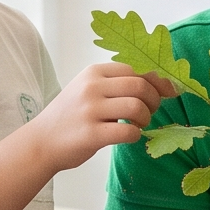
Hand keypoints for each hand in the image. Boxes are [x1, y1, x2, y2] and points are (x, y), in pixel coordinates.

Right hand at [26, 63, 171, 171]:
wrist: (41, 141)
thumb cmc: (72, 115)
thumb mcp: (89, 89)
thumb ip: (118, 83)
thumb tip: (161, 82)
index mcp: (94, 72)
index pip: (136, 68)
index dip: (158, 80)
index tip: (168, 91)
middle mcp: (92, 87)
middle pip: (140, 86)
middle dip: (154, 100)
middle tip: (150, 112)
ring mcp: (90, 110)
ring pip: (137, 107)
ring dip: (146, 118)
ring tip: (138, 124)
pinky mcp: (91, 134)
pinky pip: (128, 132)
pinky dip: (136, 135)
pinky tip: (128, 136)